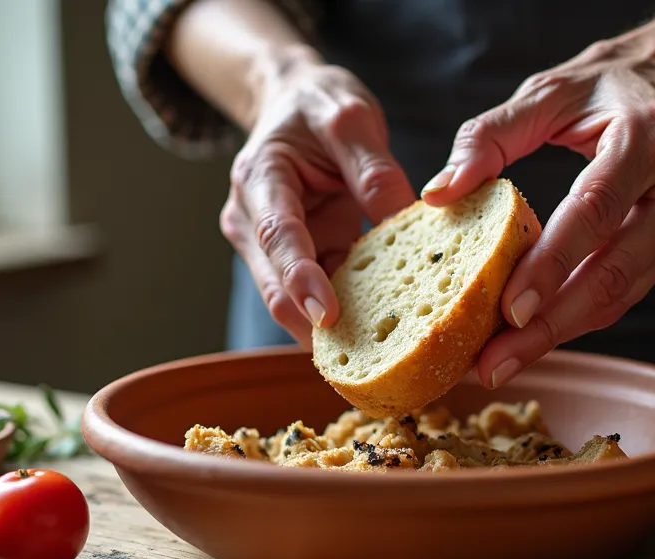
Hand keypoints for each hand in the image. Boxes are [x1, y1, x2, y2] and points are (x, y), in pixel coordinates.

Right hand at [222, 48, 415, 347]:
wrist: (295, 104)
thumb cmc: (317, 106)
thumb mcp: (350, 117)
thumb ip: (373, 167)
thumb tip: (402, 218)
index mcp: (259, 179)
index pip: (278, 236)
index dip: (300, 279)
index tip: (327, 316)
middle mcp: (253, 222)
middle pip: (277, 288)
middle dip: (315, 325)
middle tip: (366, 358)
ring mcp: (273, 250)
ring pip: (297, 304)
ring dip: (335, 330)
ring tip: (383, 357)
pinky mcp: (301, 262)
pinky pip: (322, 297)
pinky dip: (350, 316)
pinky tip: (387, 334)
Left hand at [421, 31, 654, 388]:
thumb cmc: (612, 84)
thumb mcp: (550, 90)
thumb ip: (489, 136)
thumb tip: (438, 193)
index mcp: (650, 137)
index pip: (596, 212)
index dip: (552, 265)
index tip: (507, 309)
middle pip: (612, 273)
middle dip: (548, 327)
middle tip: (492, 364)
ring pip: (621, 294)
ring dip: (559, 333)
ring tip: (500, 362)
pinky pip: (626, 291)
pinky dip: (577, 318)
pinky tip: (533, 336)